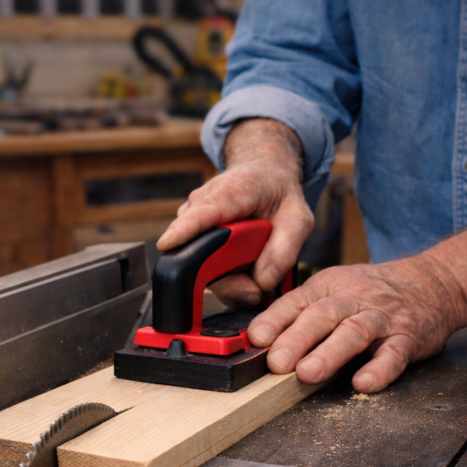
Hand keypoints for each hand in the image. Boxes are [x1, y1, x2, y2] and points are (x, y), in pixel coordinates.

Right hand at [157, 119, 313, 304]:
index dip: (185, 229)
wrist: (262, 175)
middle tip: (256, 291)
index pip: (204, 211)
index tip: (168, 244)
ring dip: (229, 279)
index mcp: (232, 191)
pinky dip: (224, 275)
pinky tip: (242, 265)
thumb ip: (285, 251)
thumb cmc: (278, 194)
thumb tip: (262, 283)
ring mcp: (190, 220)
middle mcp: (201, 203)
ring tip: (256, 271)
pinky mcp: (188, 236)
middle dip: (227, 280)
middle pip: (199, 252)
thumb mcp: (299, 219)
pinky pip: (200, 266)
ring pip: (198, 264)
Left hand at [247, 256, 466, 392]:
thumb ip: (298, 312)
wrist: (432, 282)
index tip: (256, 339)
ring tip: (308, 375)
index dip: (274, 320)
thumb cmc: (370, 292)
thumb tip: (258, 341)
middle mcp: (352, 300)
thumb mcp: (331, 289)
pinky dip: (380, 369)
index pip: (295, 301)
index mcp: (327, 287)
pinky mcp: (408, 338)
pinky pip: (394, 354)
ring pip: (353, 333)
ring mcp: (380, 318)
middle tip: (277, 364)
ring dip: (329, 354)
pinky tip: (364, 384)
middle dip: (296, 340)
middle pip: (321, 316)